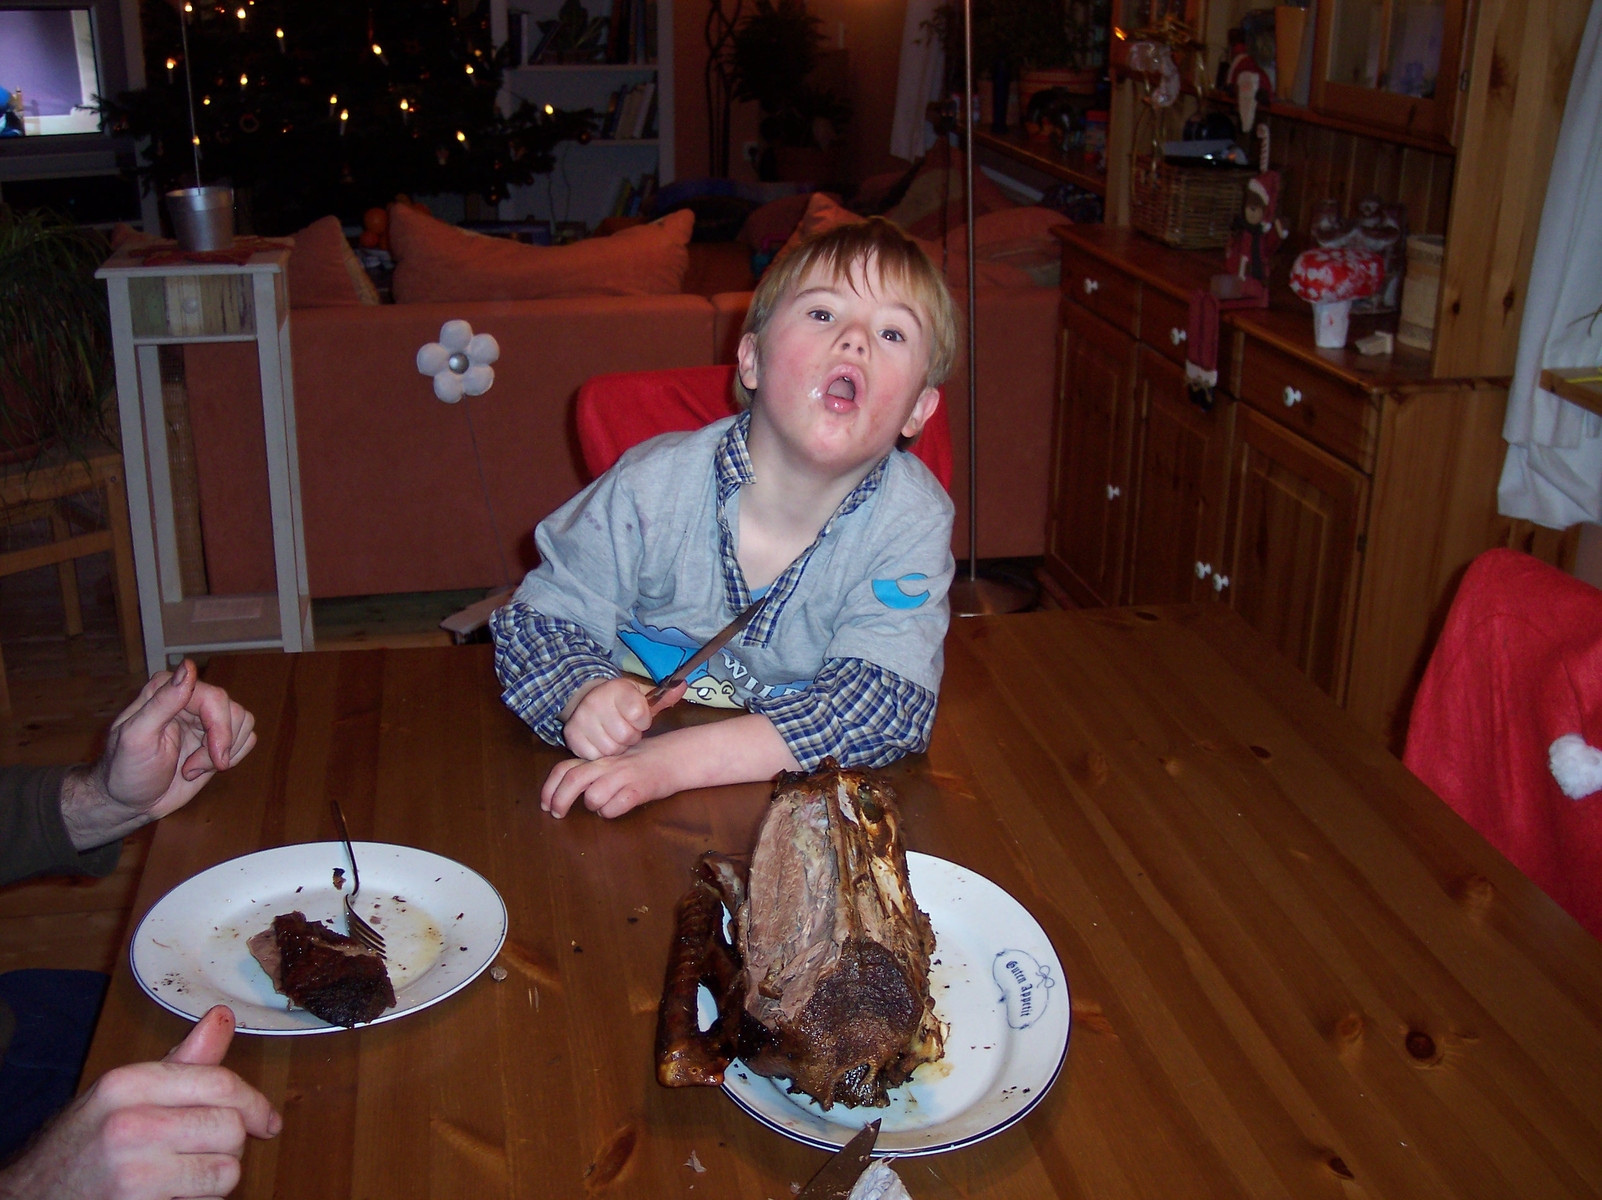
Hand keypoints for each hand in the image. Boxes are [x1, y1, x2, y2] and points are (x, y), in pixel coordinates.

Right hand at [0, 1006, 281, 1199]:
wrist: (32, 1197)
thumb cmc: (87, 1143)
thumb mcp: (126, 1093)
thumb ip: (183, 1061)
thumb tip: (223, 1016)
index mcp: (128, 1083)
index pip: (220, 1083)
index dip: (255, 1104)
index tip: (266, 1121)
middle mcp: (129, 1123)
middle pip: (229, 1127)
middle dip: (230, 1143)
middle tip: (205, 1150)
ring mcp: (133, 1171)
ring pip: (226, 1169)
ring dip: (215, 1176)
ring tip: (183, 1173)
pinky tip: (171, 1194)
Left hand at [62, 661, 257, 850]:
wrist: (130, 803)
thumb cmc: (126, 771)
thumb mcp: (137, 737)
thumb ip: (163, 702)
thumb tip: (188, 667)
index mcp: (167, 690)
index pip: (214, 698)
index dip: (220, 728)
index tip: (215, 759)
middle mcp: (189, 699)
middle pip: (233, 711)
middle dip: (220, 746)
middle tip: (192, 769)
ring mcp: (205, 719)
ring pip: (244, 723)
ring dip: (224, 754)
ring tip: (192, 768)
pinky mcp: (217, 739)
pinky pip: (247, 738)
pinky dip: (232, 758)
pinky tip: (201, 769)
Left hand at [542, 738, 683, 818]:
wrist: (675, 757)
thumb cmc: (642, 760)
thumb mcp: (613, 759)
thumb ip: (592, 770)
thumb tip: (565, 789)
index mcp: (598, 758)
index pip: (564, 768)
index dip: (550, 788)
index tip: (545, 804)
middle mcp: (607, 764)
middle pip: (573, 780)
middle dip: (559, 800)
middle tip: (557, 814)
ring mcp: (623, 776)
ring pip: (593, 797)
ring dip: (593, 807)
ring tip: (603, 806)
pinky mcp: (639, 789)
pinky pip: (615, 807)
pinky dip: (611, 812)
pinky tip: (618, 808)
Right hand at [561, 677, 683, 759]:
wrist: (588, 698)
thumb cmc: (621, 701)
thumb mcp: (641, 695)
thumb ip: (663, 696)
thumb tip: (683, 686)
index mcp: (617, 688)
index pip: (639, 715)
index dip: (643, 721)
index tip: (639, 718)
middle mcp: (596, 701)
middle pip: (626, 736)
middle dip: (631, 737)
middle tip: (627, 730)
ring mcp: (581, 718)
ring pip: (611, 749)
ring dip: (617, 748)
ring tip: (615, 737)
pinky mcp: (571, 735)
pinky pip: (593, 757)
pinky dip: (600, 754)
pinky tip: (602, 742)